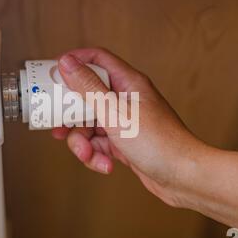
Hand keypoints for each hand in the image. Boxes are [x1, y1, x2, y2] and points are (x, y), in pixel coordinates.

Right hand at [52, 48, 205, 206]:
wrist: (183, 177)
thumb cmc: (158, 143)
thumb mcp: (115, 112)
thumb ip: (89, 87)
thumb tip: (67, 62)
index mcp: (128, 83)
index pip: (97, 59)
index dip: (74, 62)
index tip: (53, 75)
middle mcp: (126, 100)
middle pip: (87, 96)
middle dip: (71, 115)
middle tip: (58, 125)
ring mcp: (125, 122)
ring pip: (90, 125)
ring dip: (84, 142)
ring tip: (89, 154)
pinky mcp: (124, 143)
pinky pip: (100, 144)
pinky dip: (97, 155)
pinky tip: (106, 165)